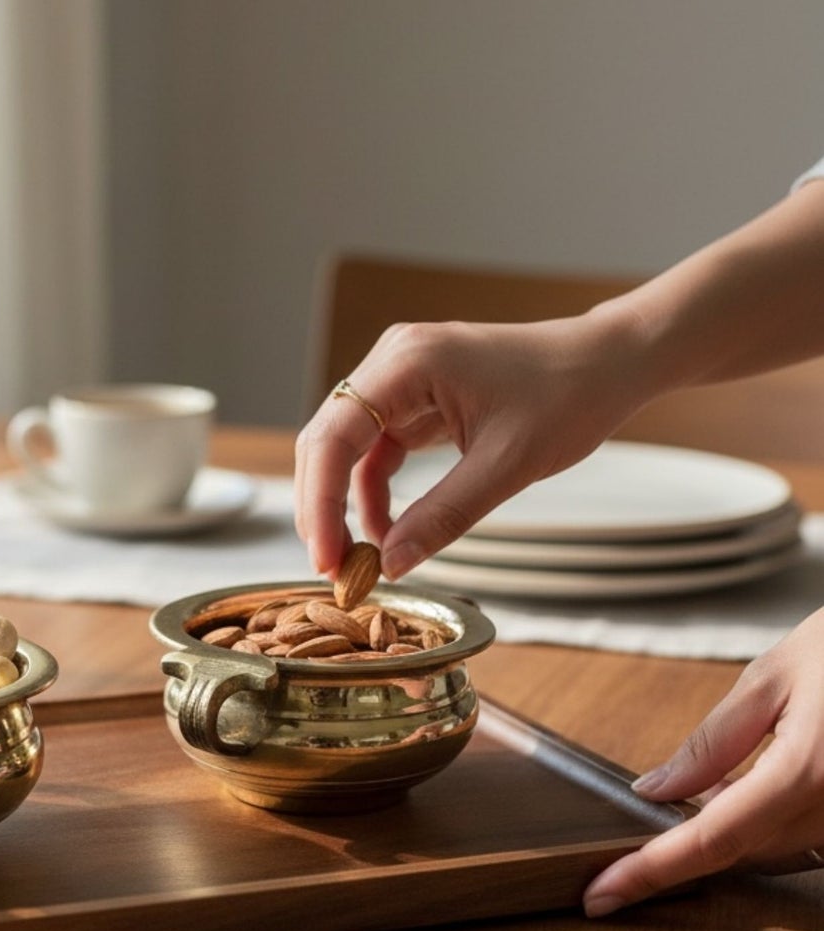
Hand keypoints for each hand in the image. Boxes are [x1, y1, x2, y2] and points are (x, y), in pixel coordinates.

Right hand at [294, 311, 650, 578]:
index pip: (335, 437)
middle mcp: (393, 362)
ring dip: (344, 504)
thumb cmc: (570, 396)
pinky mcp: (414, 399)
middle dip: (324, 507)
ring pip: (345, 449)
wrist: (609, 363)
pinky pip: (375, 451)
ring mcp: (400, 379)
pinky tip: (388, 532)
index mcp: (408, 363)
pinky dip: (374, 493)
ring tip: (359, 558)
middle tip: (333, 567)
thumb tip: (391, 565)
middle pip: (327, 441)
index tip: (327, 558)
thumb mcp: (508, 464)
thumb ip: (444, 515)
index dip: (321, 502)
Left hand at [584, 609, 823, 915]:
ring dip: (733, 827)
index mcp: (808, 771)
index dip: (651, 870)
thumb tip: (657, 789)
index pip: (711, 838)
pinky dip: (770, 820)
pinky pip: (809, 835)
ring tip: (694, 794)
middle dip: (686, 843)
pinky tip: (742, 790)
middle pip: (744, 850)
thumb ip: (713, 742)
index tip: (602, 894)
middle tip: (631, 838)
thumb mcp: (774, 678)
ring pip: (778, 848)